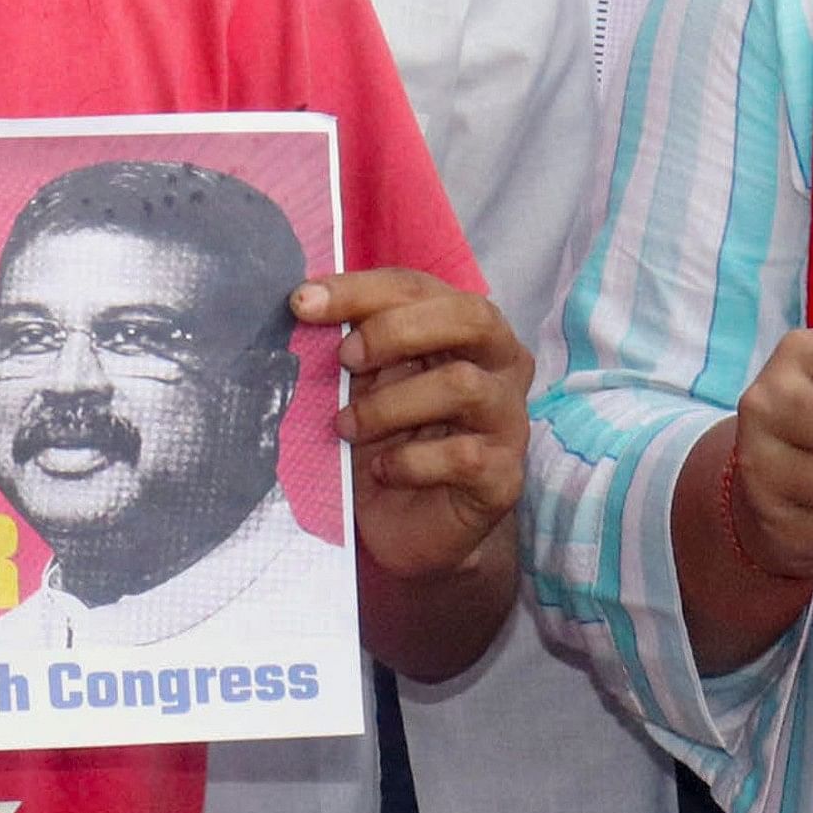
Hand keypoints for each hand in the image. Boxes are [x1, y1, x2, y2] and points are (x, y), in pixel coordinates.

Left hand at [295, 268, 530, 581]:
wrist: (408, 525)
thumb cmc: (387, 438)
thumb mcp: (363, 383)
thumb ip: (350, 344)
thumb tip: (304, 305)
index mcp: (465, 327)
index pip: (418, 287)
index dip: (359, 290)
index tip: (303, 303)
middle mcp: (501, 364)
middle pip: (470, 316)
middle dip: (396, 331)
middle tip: (344, 360)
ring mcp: (510, 419)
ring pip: (463, 384)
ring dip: (390, 404)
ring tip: (347, 427)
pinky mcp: (504, 475)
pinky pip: (462, 455)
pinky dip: (409, 461)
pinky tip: (383, 471)